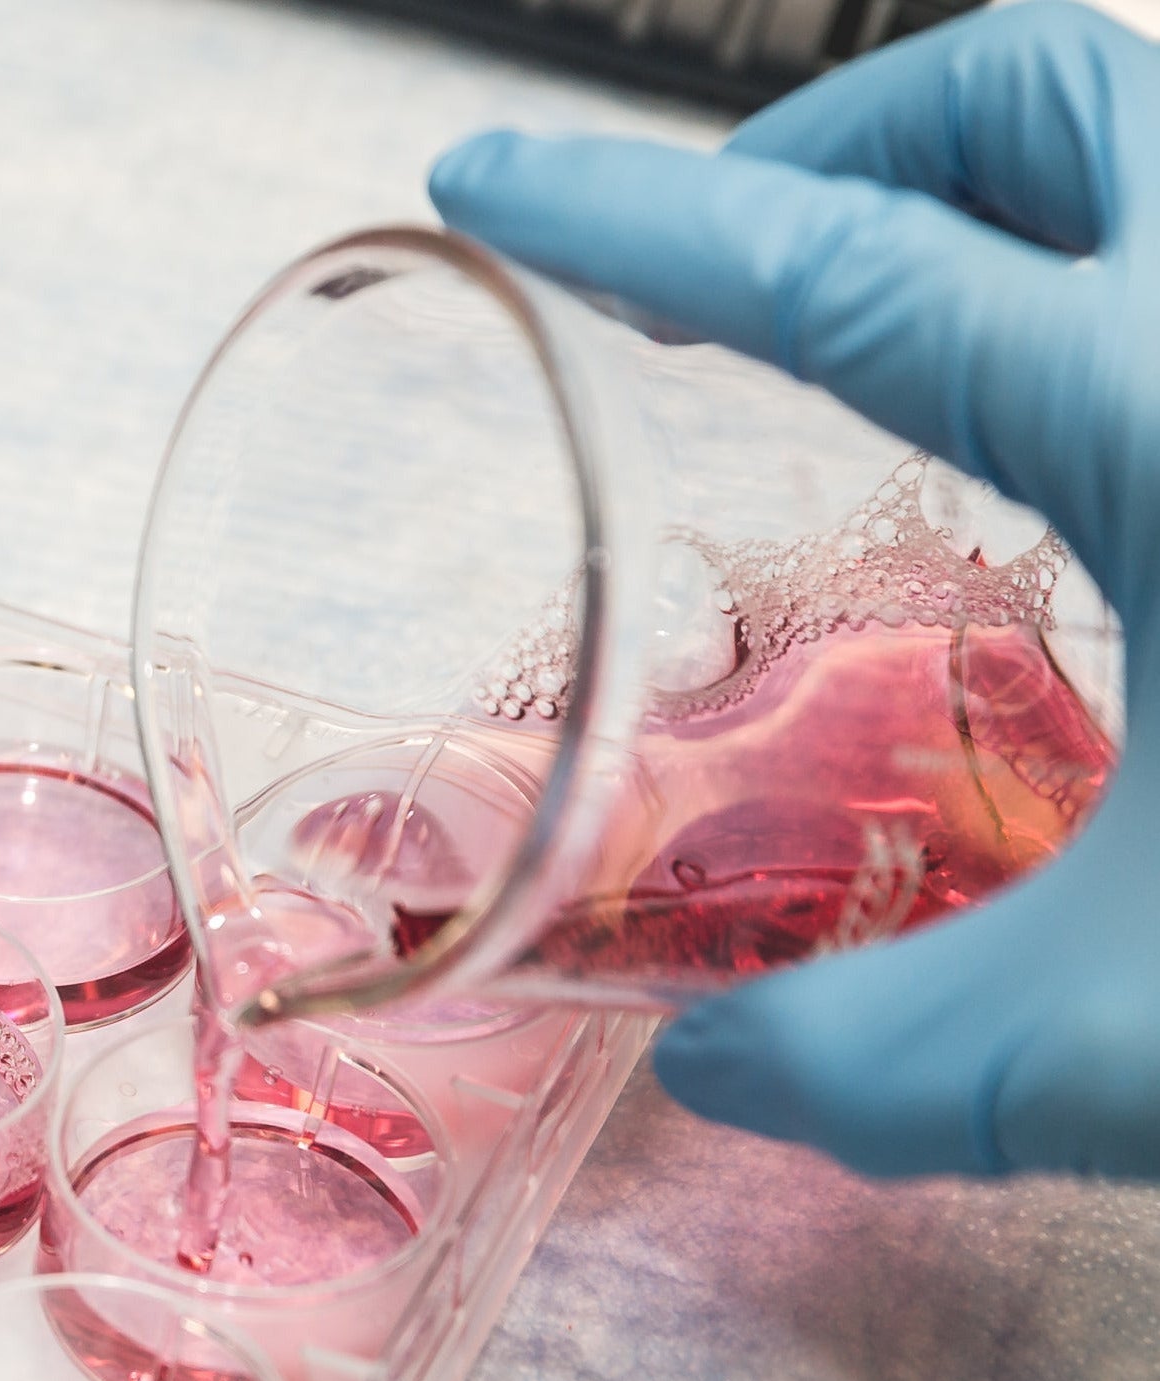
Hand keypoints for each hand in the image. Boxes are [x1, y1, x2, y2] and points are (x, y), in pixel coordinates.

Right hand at [428, 4, 1159, 1176]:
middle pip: (1041, 81)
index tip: (487, 180)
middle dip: (846, 138)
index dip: (634, 219)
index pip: (842, 270)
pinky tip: (1110, 444)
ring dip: (1005, 182)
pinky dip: (1136, 277)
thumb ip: (879, 1071)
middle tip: (728, 272)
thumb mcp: (1143, 1047)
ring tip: (901, 322)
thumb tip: (713, 1079)